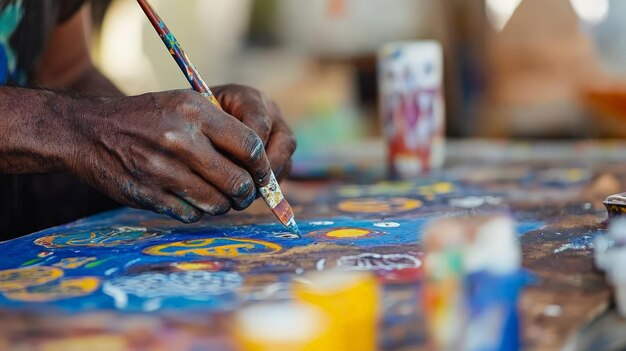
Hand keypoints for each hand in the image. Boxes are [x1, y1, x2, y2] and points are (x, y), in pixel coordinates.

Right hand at [66, 89, 294, 222]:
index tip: (262, 172)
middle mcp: (180, 140)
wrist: (90, 132)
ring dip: (224, 204)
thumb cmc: (146, 117)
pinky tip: (193, 199)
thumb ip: (222, 126)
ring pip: (218, 203)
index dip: (262, 165)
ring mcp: (164, 170)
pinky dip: (198, 211)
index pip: (250, 146)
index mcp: (194, 112)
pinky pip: (192, 215)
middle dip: (248, 192)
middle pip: (238, 182)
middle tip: (245, 192)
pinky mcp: (150, 195)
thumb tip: (260, 160)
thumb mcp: (184, 103)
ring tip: (220, 195)